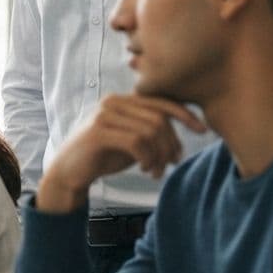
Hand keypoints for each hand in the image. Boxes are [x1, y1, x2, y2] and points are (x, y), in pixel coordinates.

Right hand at [38, 94, 206, 212]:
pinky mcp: (98, 132)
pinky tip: (145, 169)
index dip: (185, 114)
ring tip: (156, 171)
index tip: (202, 130)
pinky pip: (137, 142)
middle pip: (159, 118)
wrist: (70, 172)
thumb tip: (188, 125)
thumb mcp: (133, 139)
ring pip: (150, 131)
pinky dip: (148, 159)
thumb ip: (152, 128)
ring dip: (160, 156)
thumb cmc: (104, 155)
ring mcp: (104, 115)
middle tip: (171, 164)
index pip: (161, 100)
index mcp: (122, 100)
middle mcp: (113, 102)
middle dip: (171, 144)